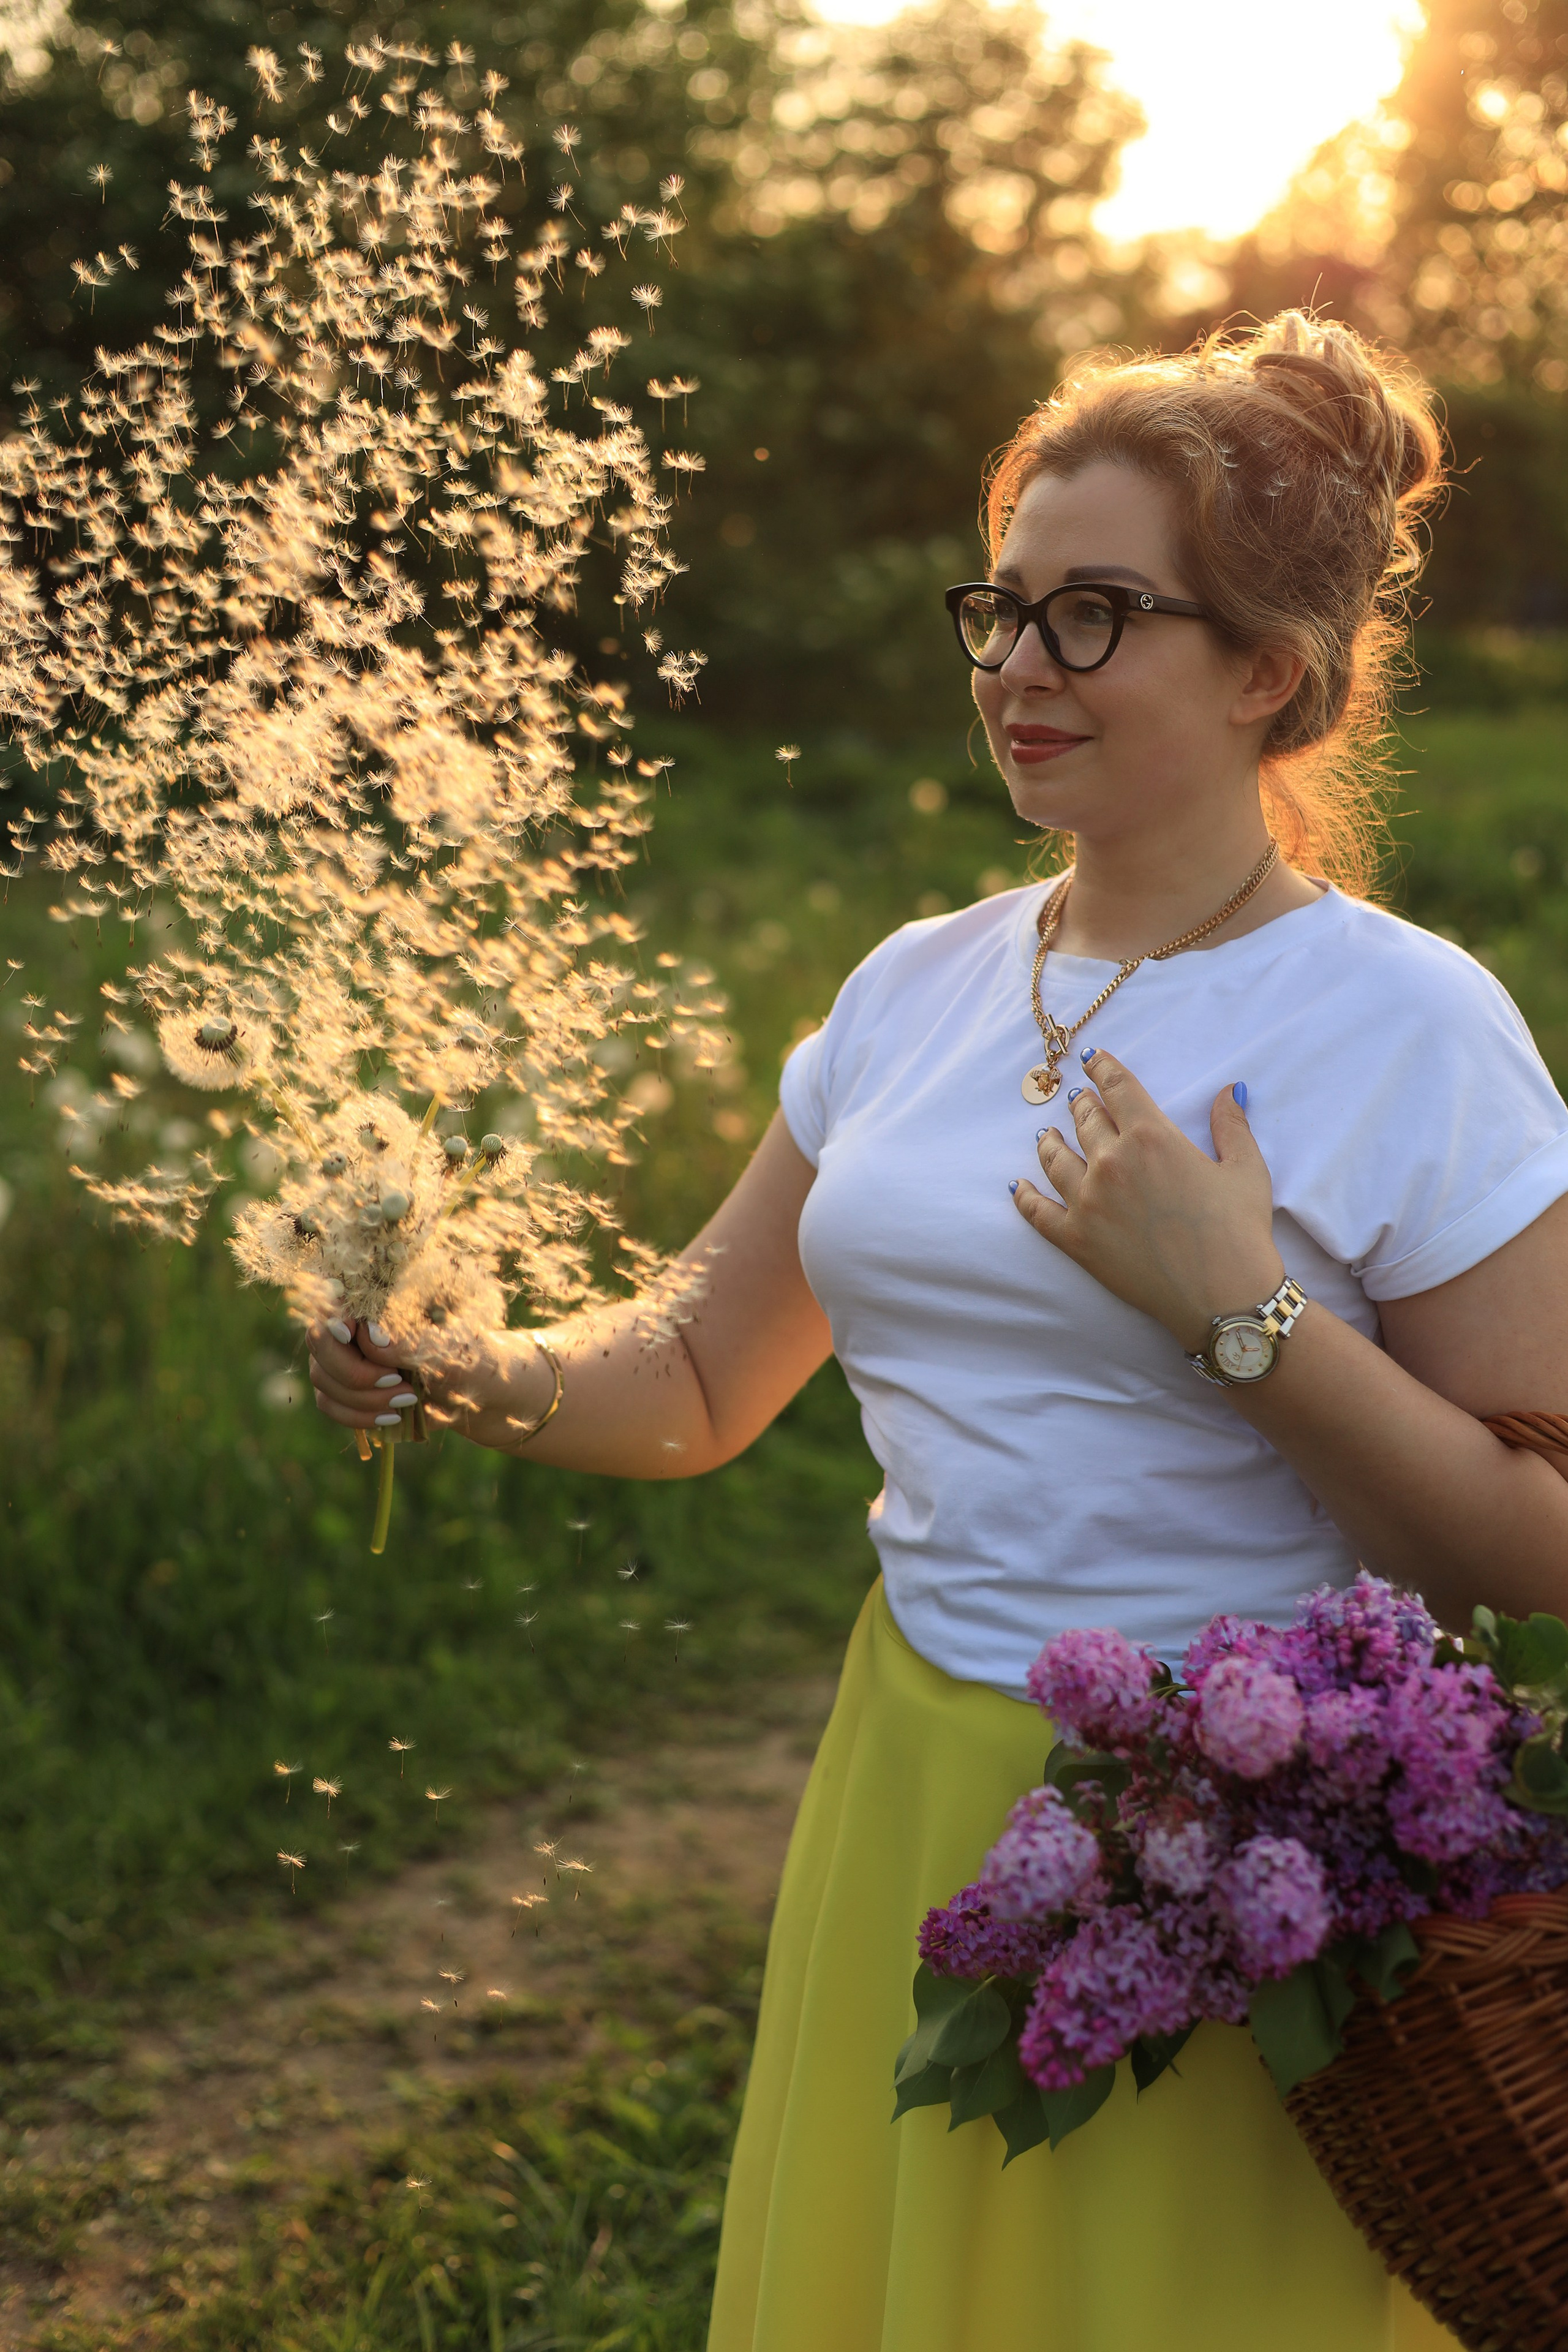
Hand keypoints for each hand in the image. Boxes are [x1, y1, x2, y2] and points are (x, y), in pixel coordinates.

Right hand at [306, 1315, 523, 1446]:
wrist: (476, 1392)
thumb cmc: (468, 1358)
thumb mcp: (450, 1349)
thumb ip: (410, 1341)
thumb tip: (373, 1337)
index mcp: (379, 1299)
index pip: (335, 1297)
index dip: (332, 1315)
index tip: (348, 1333)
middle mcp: (354, 1324)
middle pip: (319, 1341)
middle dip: (355, 1370)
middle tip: (397, 1382)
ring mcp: (342, 1357)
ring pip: (323, 1377)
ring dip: (362, 1398)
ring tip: (408, 1400)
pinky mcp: (343, 1388)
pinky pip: (328, 1403)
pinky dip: (358, 1415)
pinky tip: (392, 1417)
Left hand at [1010, 1048, 1283, 1347]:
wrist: (1221, 1296)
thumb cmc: (1239, 1232)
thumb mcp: (1245, 1170)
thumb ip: (1231, 1125)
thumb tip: (1230, 1090)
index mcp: (1151, 1136)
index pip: (1117, 1087)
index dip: (1102, 1067)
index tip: (1090, 1057)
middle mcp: (1111, 1162)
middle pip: (1085, 1119)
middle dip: (1081, 1104)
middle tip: (1077, 1099)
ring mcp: (1087, 1201)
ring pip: (1055, 1158)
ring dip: (1049, 1142)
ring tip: (1046, 1136)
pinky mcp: (1076, 1239)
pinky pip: (1037, 1211)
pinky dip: (1023, 1196)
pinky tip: (1016, 1187)